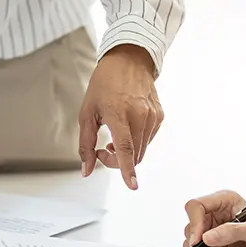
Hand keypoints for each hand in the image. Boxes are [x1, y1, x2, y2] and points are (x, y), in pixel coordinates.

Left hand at [78, 44, 162, 189]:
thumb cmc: (104, 84)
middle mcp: (139, 115)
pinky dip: (136, 142)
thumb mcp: (87, 113)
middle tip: (102, 150)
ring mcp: (152, 115)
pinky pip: (148, 139)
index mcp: (118, 113)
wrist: (128, 61)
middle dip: (117, 161)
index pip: (125, 148)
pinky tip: (127, 129)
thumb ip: (86, 144)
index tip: (132, 185)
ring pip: (141, 150)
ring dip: (127, 152)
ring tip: (113, 138)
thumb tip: (86, 170)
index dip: (127, 169)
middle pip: (133, 155)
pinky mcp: (159, 116)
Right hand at [183, 190, 245, 246]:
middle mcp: (215, 215)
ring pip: (194, 244)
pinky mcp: (215, 246)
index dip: (194, 224)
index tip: (199, 241)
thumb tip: (206, 237)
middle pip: (192, 228)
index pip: (196, 207)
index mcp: (224, 201)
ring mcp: (214, 231)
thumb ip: (232, 232)